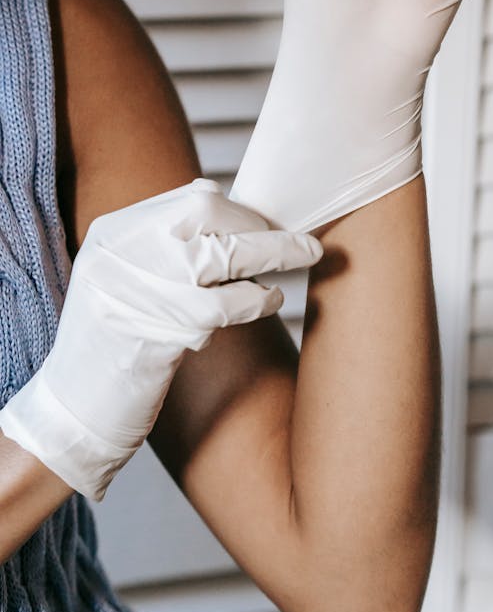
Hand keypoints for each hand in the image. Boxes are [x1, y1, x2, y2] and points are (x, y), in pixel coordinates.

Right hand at [0, 178, 321, 499]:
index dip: (239, 210)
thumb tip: (227, 207)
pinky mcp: (155, 334)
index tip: (265, 226)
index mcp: (113, 233)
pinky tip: (268, 301)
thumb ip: (165, 244)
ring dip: (275, 254)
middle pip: (207, 211)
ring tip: (302, 259)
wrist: (72, 413)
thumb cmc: (112, 347)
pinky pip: (223, 306)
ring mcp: (136, 291)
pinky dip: (256, 300)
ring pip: (223, 254)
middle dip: (260, 224)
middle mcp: (121, 253)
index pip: (190, 198)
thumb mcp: (122, 279)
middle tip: (297, 241)